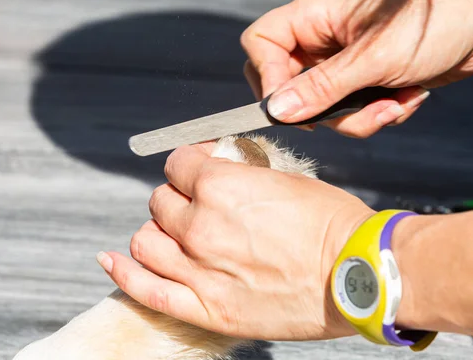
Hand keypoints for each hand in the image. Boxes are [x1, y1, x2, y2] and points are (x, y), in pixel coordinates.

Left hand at [96, 143, 375, 339]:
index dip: (189, 164)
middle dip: (177, 198)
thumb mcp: (287, 179)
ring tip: (175, 234)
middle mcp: (202, 226)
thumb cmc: (334, 225)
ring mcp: (200, 270)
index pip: (176, 164)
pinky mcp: (208, 308)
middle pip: (159, 202)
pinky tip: (113, 260)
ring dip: (156, 231)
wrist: (359, 272)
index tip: (198, 169)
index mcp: (222, 187)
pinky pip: (146, 289)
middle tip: (197, 204)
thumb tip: (217, 168)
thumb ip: (240, 174)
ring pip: (144, 241)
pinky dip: (124, 272)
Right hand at [240, 0, 472, 136]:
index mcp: (315, 15)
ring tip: (395, 102)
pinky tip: (406, 98)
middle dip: (324, 110)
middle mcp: (321, 39)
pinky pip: (349, 113)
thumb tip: (278, 109)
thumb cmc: (430, 24)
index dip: (268, 77)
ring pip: (322, 108)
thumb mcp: (374, 58)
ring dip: (359, 117)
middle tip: (352, 109)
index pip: (262, 44)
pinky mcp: (361, 82)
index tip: (292, 107)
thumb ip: (323, 87)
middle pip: (288, 85)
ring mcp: (340, 63)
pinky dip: (377, 114)